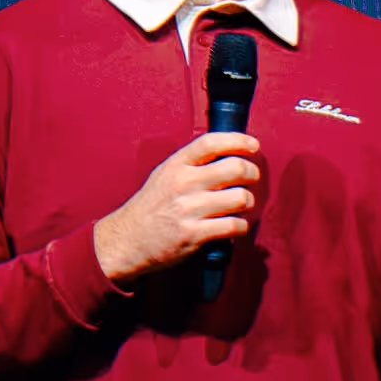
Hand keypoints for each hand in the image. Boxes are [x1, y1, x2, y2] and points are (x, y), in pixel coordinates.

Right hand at [94, 129, 264, 286]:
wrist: (126, 240)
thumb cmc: (149, 208)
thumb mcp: (164, 175)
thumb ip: (190, 164)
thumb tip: (225, 154)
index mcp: (176, 165)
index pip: (211, 142)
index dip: (238, 140)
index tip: (253, 146)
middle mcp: (183, 183)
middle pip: (235, 168)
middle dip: (252, 173)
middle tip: (252, 178)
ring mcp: (189, 209)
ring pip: (240, 198)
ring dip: (249, 202)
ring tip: (243, 205)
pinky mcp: (194, 234)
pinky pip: (233, 226)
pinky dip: (241, 227)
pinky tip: (236, 226)